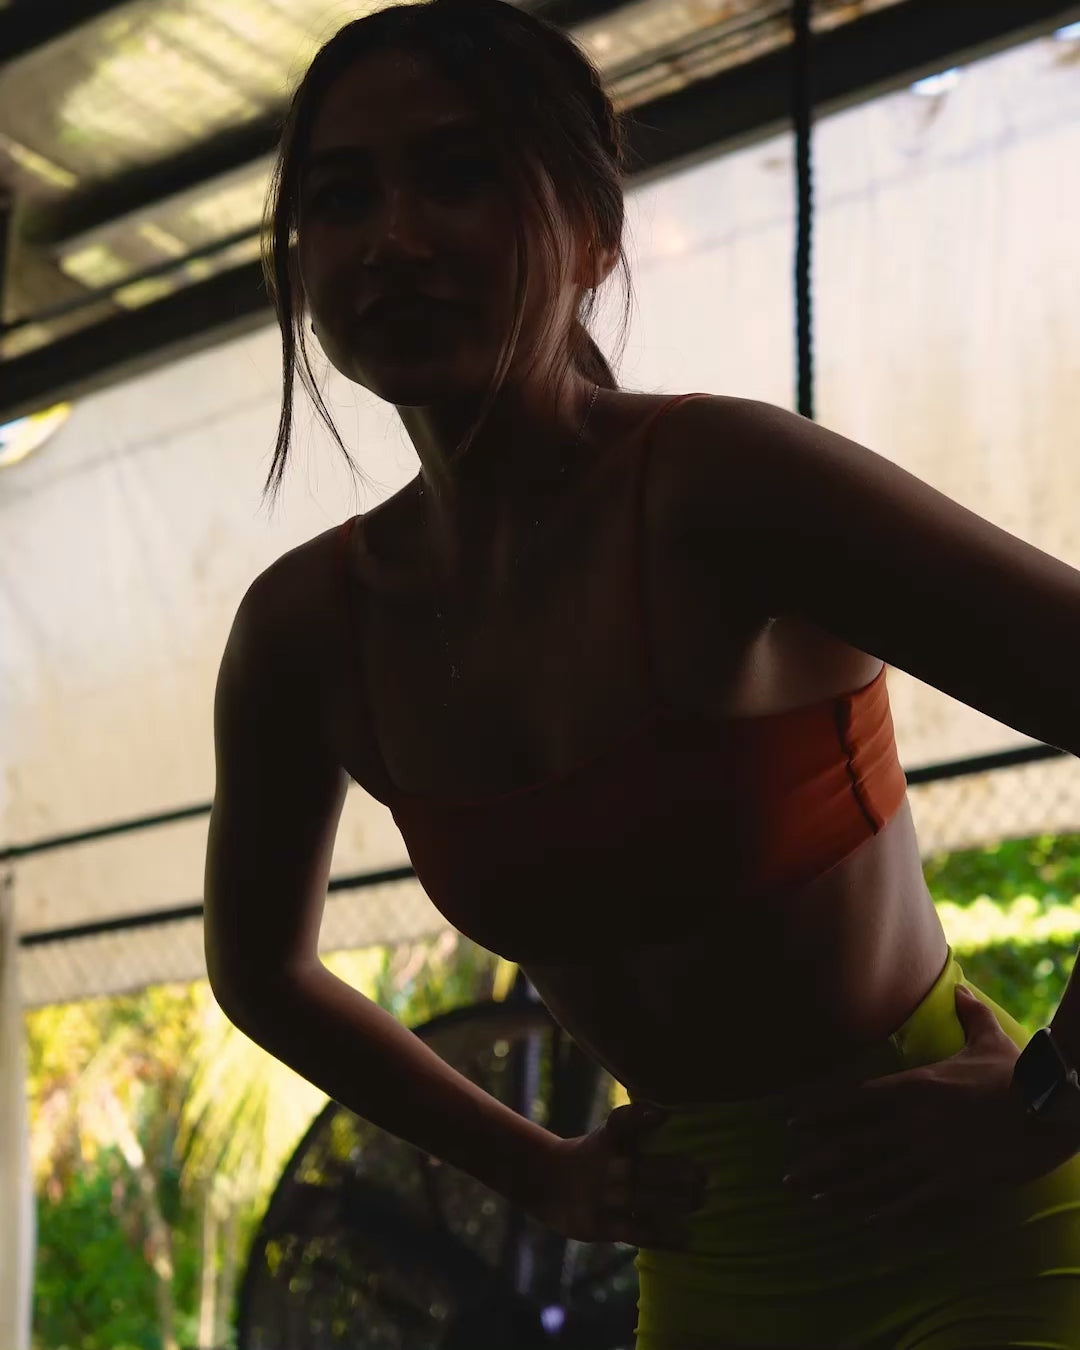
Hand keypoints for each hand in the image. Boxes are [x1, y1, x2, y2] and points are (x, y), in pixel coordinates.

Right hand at [526, 1101, 707, 1249]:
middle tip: (704, 1175)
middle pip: (638, 1168)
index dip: (638, 1118)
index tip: (662, 1115)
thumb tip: (663, 1111)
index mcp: (604, 1140)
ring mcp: (599, 1198)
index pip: (619, 1123)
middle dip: (672, 1172)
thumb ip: (631, 1122)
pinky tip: (685, 1239)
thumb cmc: (591, 1155)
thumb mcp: (605, 1135)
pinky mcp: (597, 1227)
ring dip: (671, 1203)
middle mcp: (602, 1167)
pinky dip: (660, 1238)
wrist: (547, 1183)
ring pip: (638, 1201)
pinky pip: (633, 1232)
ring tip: (699, 1202)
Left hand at [782, 984, 1079, 1227]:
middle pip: (854, 1146)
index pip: (854, 1102)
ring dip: (841, 1191)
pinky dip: (884, 1213)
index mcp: (915, 1087)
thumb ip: (968, 1014)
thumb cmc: (1020, 1072)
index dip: (820, 1115)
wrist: (1052, 1106)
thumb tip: (961, 989)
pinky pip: (912, 1203)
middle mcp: (914, 1122)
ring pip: (875, 1177)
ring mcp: (932, 1155)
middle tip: (786, 1179)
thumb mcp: (988, 1038)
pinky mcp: (956, 1183)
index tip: (790, 1125)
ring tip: (811, 1201)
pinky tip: (861, 1222)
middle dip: (818, 1164)